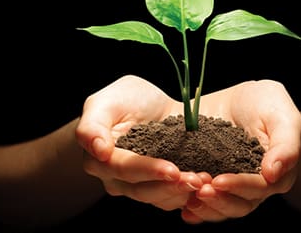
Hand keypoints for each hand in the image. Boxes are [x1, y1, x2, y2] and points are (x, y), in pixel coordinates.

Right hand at [76, 75, 203, 209]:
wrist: (150, 108)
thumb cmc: (125, 101)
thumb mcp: (105, 101)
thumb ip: (93, 125)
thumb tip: (98, 150)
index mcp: (101, 159)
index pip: (124, 169)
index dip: (148, 170)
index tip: (172, 169)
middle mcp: (117, 180)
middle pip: (143, 190)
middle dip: (171, 186)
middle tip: (197, 179)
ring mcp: (139, 188)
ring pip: (160, 199)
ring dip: (184, 192)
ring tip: (206, 181)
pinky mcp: (161, 190)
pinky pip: (174, 200)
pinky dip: (191, 195)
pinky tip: (207, 185)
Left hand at [180, 80, 300, 223]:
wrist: (239, 100)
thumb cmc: (267, 104)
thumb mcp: (282, 115)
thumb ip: (285, 144)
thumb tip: (273, 174)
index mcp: (273, 174)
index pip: (258, 187)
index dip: (239, 186)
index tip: (220, 181)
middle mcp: (251, 187)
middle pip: (237, 204)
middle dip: (218, 200)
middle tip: (200, 189)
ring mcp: (228, 186)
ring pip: (218, 208)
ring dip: (203, 206)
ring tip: (187, 195)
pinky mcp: (207, 181)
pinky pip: (200, 202)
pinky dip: (190, 206)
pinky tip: (180, 205)